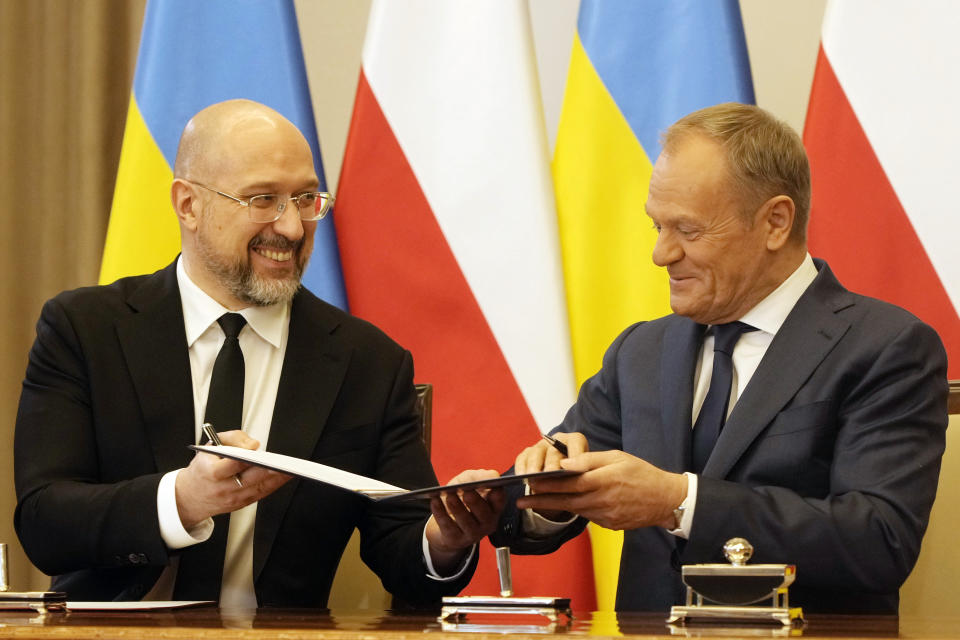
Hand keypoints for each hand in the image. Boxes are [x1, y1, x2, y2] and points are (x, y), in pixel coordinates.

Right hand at [175, 430, 290, 528]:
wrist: (189, 497)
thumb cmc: (203, 468)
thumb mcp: (210, 446)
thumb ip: (233, 438)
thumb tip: (254, 445)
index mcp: (211, 472)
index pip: (233, 464)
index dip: (247, 457)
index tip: (260, 451)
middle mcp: (223, 488)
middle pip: (251, 478)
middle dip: (269, 470)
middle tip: (285, 462)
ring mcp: (233, 498)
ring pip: (260, 488)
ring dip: (277, 478)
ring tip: (292, 467)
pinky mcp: (241, 504)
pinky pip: (261, 494)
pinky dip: (275, 485)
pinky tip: (285, 476)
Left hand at [425, 469, 505, 573]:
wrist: (446, 519)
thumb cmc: (462, 496)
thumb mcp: (470, 481)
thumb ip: (480, 476)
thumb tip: (491, 476)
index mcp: (494, 507)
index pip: (500, 500)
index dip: (497, 493)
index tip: (490, 484)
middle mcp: (487, 522)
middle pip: (484, 514)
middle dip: (475, 502)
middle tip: (467, 491)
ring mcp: (473, 534)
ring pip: (466, 522)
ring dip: (457, 508)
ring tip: (449, 496)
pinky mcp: (456, 539)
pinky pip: (448, 526)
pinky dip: (440, 513)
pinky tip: (435, 502)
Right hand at [514, 432, 587, 519]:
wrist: (565, 477)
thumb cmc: (578, 475)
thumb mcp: (584, 473)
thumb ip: (582, 473)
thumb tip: (577, 480)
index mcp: (576, 440)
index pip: (576, 442)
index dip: (575, 454)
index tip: (574, 468)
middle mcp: (557, 439)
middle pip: (554, 451)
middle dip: (551, 463)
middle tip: (550, 473)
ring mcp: (541, 445)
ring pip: (536, 453)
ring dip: (534, 466)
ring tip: (532, 477)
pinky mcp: (528, 453)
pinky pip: (523, 458)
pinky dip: (521, 467)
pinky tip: (521, 476)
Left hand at [517, 450, 686, 529]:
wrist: (666, 500)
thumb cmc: (642, 473)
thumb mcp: (617, 457)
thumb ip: (590, 459)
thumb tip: (566, 461)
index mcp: (604, 480)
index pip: (569, 482)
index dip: (548, 483)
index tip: (530, 482)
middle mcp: (603, 500)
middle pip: (566, 500)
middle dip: (541, 500)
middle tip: (521, 501)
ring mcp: (606, 515)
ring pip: (574, 510)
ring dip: (554, 506)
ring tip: (534, 503)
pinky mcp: (609, 524)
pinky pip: (587, 516)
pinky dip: (574, 510)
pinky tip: (562, 506)